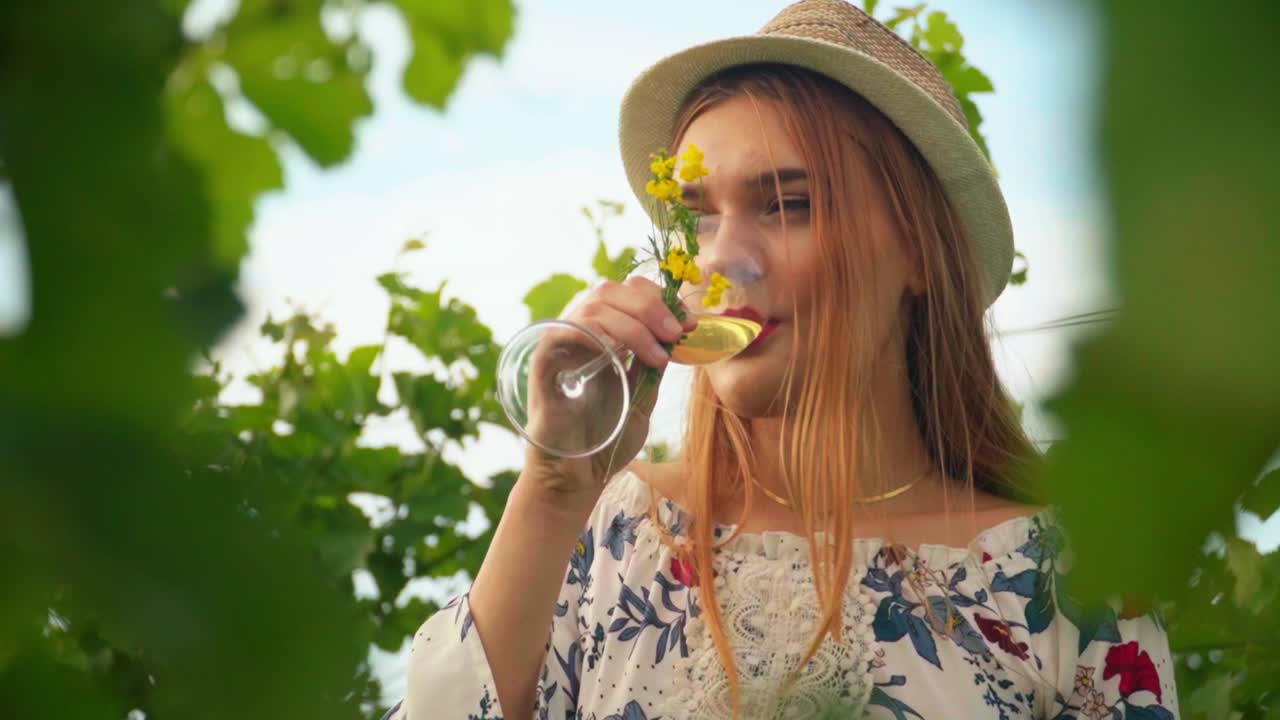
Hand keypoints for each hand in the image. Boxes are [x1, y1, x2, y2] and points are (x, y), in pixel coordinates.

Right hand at [522, 276, 697, 499]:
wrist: (577, 478)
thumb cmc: (607, 438)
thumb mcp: (642, 395)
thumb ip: (653, 364)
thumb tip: (678, 331)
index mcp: (603, 335)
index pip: (627, 292)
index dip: (660, 299)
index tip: (689, 324)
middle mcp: (579, 333)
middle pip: (610, 290)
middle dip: (650, 307)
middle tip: (676, 333)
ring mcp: (560, 346)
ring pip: (592, 306)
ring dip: (633, 324)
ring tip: (658, 356)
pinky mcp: (543, 364)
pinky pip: (564, 331)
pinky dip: (595, 333)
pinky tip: (619, 355)